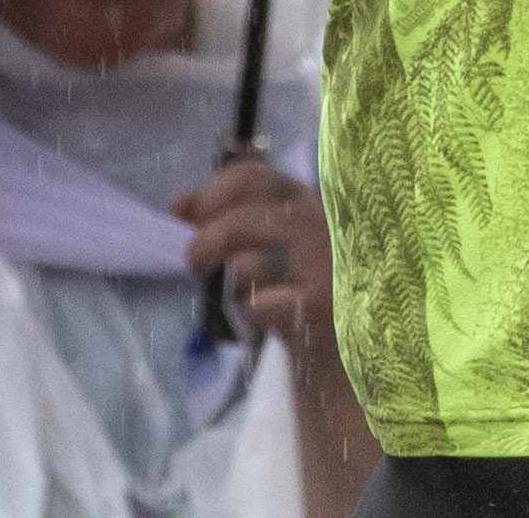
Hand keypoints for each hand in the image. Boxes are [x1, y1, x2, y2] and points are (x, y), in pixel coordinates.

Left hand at [177, 157, 341, 365]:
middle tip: (197, 268)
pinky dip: (251, 313)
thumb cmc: (302, 292)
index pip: (252, 177)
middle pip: (240, 221)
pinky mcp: (321, 305)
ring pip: (244, 266)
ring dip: (232, 289)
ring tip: (247, 300)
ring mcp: (324, 264)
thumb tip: (180, 204)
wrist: (349, 352)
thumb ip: (228, 218)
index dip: (210, 194)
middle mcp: (321, 224)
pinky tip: (268, 317)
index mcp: (308, 201)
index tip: (183, 213)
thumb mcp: (272, 246)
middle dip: (205, 245)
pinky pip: (258, 303)